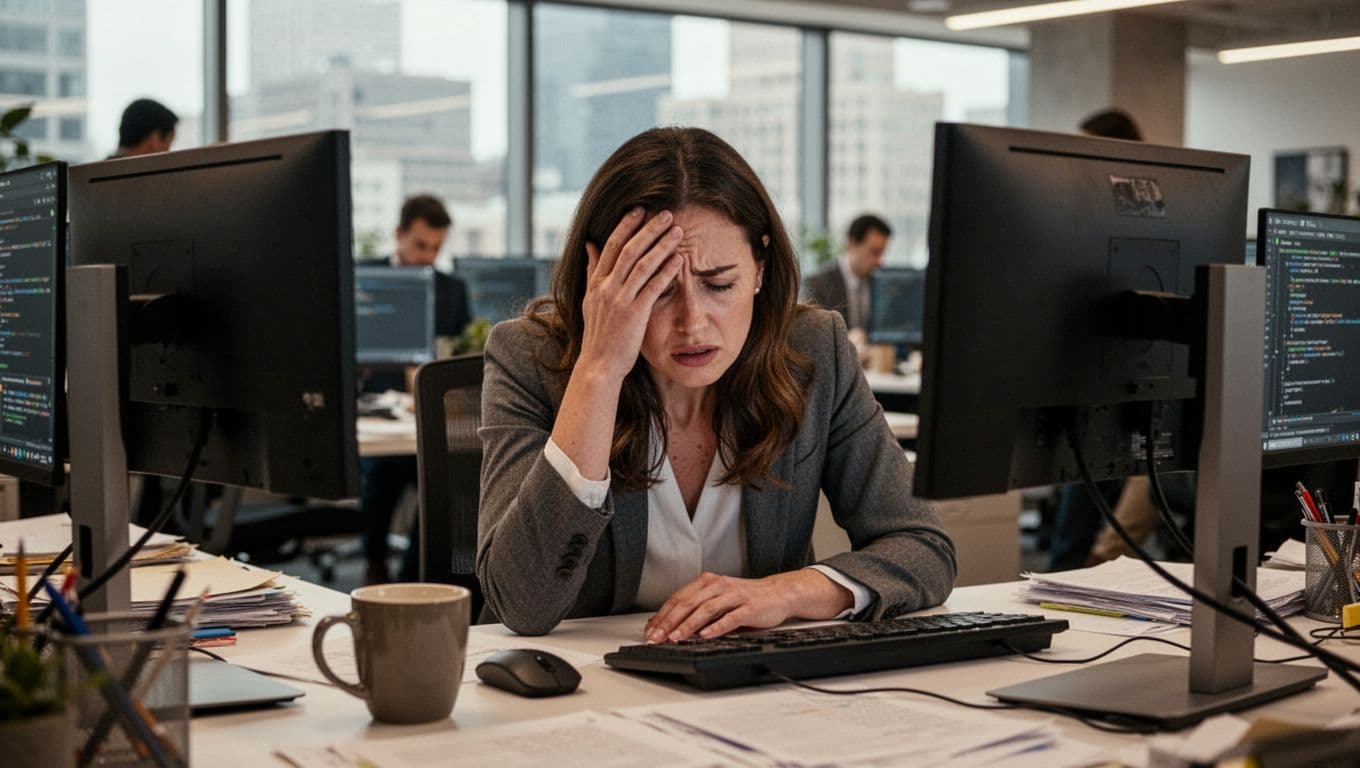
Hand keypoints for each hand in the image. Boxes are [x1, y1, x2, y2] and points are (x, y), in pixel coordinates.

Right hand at [577, 207, 684, 383]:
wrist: (599, 364)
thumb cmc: (599, 334)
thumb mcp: (590, 299)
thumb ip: (592, 271)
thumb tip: (590, 244)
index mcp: (596, 282)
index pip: (611, 245)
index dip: (626, 226)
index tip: (640, 210)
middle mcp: (606, 287)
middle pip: (629, 249)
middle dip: (648, 229)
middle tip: (667, 214)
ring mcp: (620, 300)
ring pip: (642, 264)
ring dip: (662, 245)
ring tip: (678, 231)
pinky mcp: (634, 314)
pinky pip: (653, 287)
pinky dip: (666, 271)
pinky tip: (679, 260)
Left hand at [643, 570, 852, 642]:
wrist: (779, 593)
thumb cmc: (746, 599)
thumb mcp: (716, 599)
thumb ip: (694, 608)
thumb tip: (664, 623)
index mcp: (707, 582)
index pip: (678, 599)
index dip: (662, 616)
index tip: (650, 631)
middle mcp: (718, 585)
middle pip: (688, 603)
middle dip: (669, 622)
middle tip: (656, 637)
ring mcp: (734, 595)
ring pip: (705, 610)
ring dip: (688, 625)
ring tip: (676, 638)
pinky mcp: (749, 607)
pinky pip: (730, 618)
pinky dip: (716, 627)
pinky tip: (705, 636)